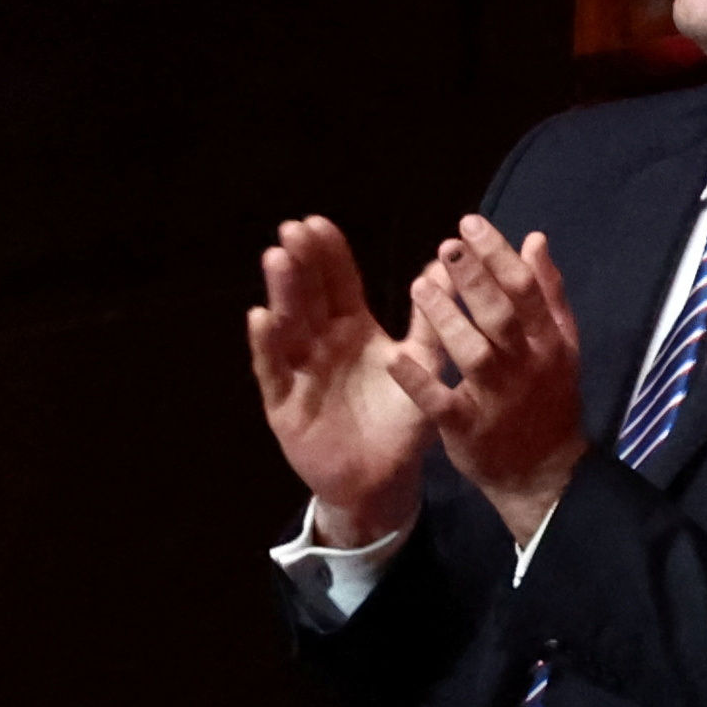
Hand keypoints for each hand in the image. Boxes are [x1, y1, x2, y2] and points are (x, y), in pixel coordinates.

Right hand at [247, 216, 446, 542]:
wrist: (382, 482)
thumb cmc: (401, 422)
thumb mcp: (421, 368)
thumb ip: (431, 322)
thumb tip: (445, 266)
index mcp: (352, 328)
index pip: (336, 283)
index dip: (327, 255)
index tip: (316, 223)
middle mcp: (320, 342)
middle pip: (308, 296)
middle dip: (300, 263)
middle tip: (292, 230)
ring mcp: (299, 370)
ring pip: (288, 324)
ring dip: (281, 293)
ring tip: (277, 259)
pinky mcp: (285, 403)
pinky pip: (273, 371)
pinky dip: (266, 345)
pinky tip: (261, 318)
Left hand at [402, 218, 590, 544]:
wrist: (545, 476)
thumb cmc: (548, 398)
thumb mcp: (560, 346)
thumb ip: (547, 293)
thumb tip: (534, 238)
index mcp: (547, 343)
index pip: (525, 291)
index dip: (497, 255)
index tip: (468, 223)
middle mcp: (525, 367)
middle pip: (500, 317)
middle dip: (474, 280)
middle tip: (445, 246)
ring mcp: (496, 400)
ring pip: (472, 354)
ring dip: (447, 319)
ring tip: (419, 285)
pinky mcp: (467, 430)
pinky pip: (441, 404)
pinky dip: (419, 382)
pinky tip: (395, 359)